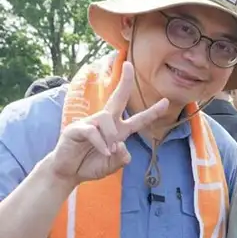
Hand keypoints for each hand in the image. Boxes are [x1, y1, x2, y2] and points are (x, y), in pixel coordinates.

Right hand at [48, 61, 168, 185]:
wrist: (69, 172)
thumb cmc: (91, 165)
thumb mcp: (113, 165)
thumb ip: (122, 158)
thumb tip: (122, 146)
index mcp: (118, 131)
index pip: (138, 120)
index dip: (152, 112)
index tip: (166, 102)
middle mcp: (106, 123)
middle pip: (117, 99)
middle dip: (124, 82)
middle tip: (129, 65)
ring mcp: (90, 123)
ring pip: (107, 119)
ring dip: (111, 136)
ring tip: (108, 151)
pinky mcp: (77, 129)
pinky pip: (93, 131)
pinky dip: (100, 143)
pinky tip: (103, 152)